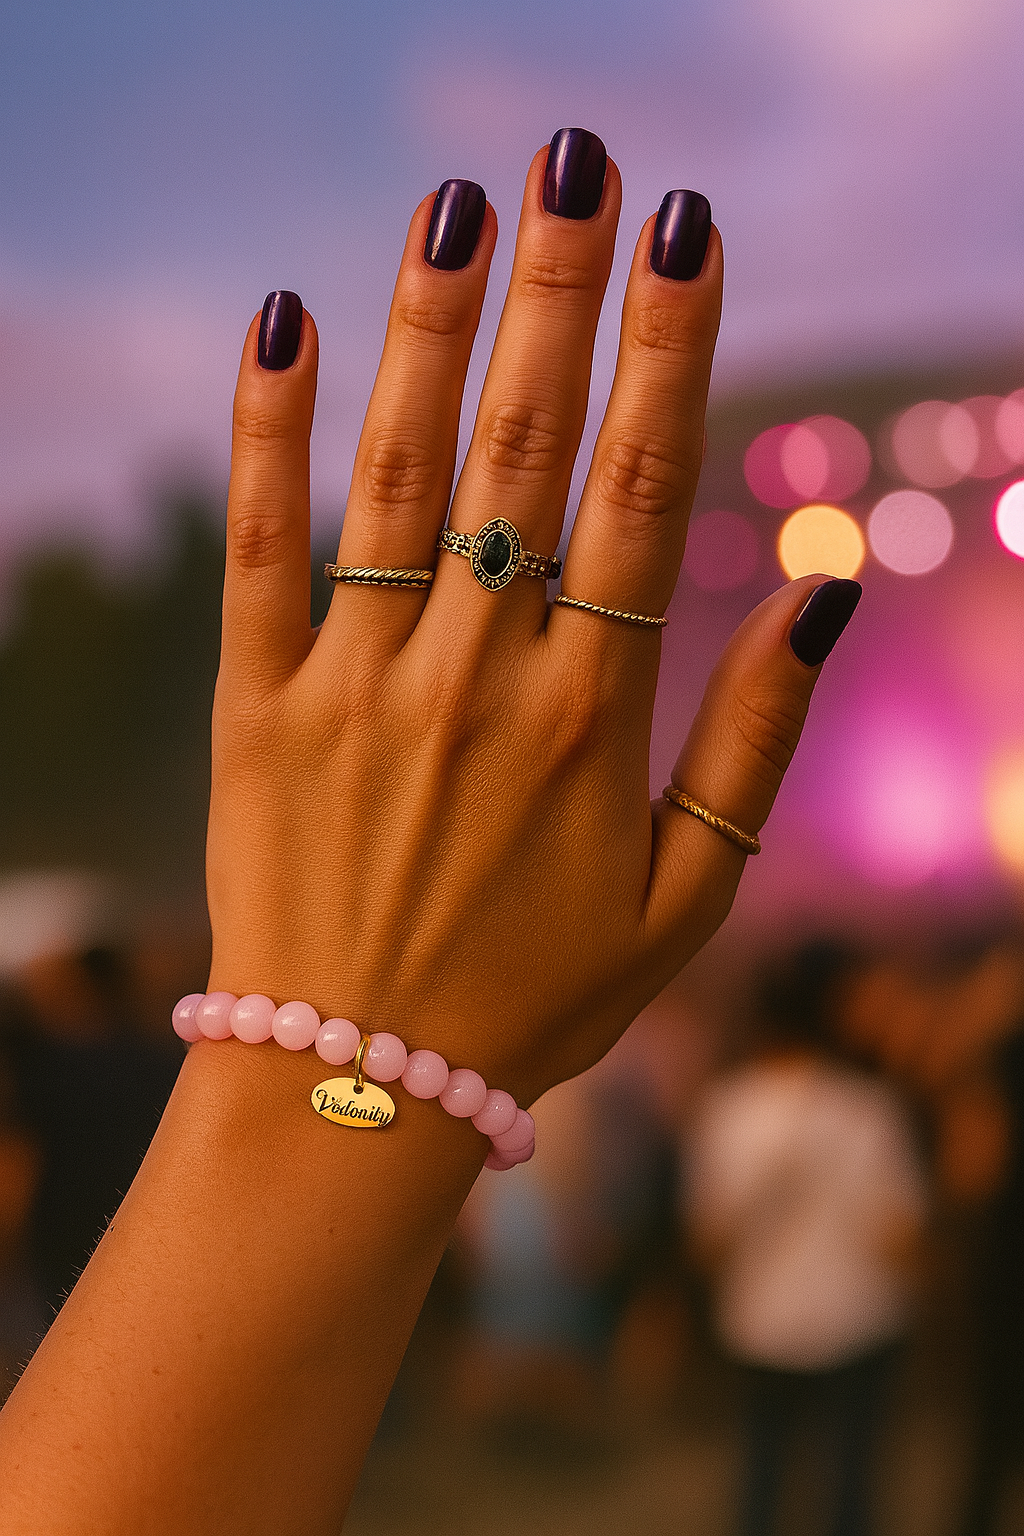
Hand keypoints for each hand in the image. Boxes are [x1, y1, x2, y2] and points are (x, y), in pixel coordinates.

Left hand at [208, 132, 857, 1107]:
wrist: (359, 1082)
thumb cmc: (535, 995)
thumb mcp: (687, 895)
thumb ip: (756, 740)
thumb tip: (825, 589)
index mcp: (593, 716)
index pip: (644, 491)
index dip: (670, 350)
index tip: (686, 232)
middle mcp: (478, 678)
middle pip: (525, 448)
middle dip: (556, 293)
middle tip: (575, 161)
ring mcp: (358, 687)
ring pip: (400, 475)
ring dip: (429, 325)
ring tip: (456, 204)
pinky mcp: (258, 710)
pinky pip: (260, 551)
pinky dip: (268, 434)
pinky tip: (282, 319)